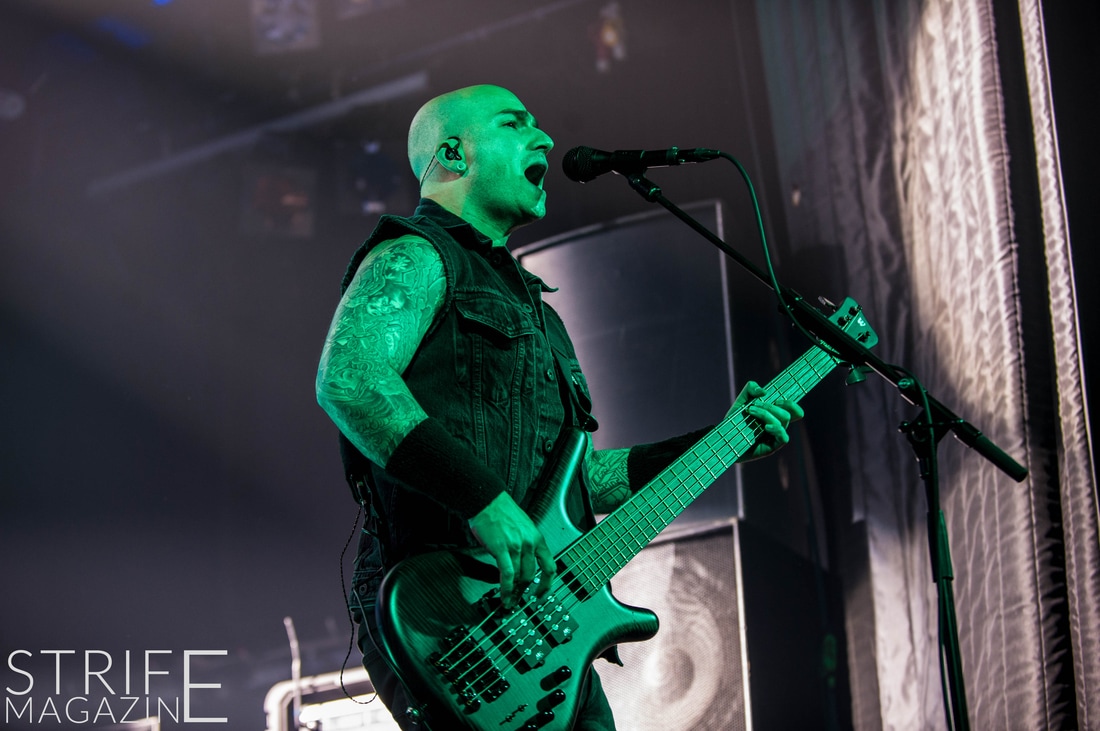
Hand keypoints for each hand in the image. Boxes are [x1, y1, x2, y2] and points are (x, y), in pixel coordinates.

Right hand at [468, 492, 555, 609]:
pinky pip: (507, 573)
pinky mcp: (502, 548)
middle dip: (524, 590)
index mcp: (537, 538)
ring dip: (514, 592)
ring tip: (509, 601)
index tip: (542, 593)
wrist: (487, 500)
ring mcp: (516, 546)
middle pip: (531, 574)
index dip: (547, 583)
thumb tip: (524, 563)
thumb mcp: (524, 527)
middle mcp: (529, 543)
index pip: (549, 566)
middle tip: (517, 598)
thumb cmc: (502, 511)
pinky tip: (504, 594)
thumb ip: (526, 544)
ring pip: (519, 576)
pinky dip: (506, 587)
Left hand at [730, 381, 804, 460]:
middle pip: (787, 413)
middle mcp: (778, 425)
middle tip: (755, 404)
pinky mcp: (772, 447)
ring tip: (751, 411)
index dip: (791, 403)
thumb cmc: (735, 421)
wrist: (725, 439)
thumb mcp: (741, 401)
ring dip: (767, 413)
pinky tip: (766, 427)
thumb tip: (764, 391)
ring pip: (784, 421)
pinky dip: (776, 429)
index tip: (777, 399)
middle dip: (771, 406)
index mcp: (774, 415)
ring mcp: (776, 436)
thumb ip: (751, 389)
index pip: (793, 409)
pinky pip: (784, 437)